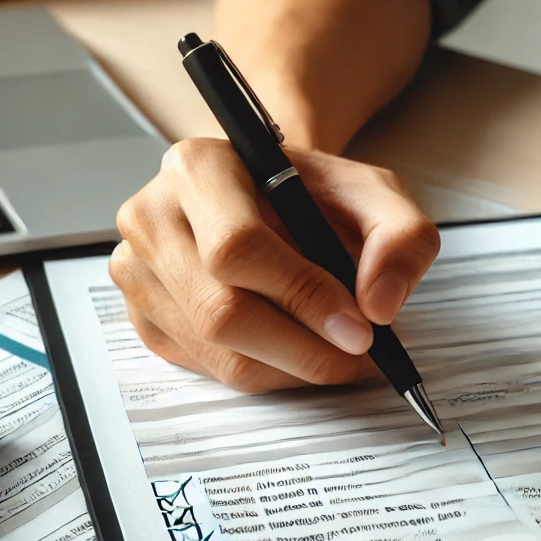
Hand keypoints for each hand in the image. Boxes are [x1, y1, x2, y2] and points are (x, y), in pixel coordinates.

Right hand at [111, 139, 439, 391]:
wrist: (274, 197)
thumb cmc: (315, 194)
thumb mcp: (375, 194)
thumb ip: (400, 236)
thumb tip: (379, 304)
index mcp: (199, 168)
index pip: (236, 247)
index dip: (303, 295)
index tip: (358, 326)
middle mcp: (153, 217)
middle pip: (219, 311)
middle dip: (303, 346)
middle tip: (356, 351)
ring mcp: (140, 272)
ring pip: (218, 352)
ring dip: (292, 366)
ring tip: (336, 349)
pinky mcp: (145, 318)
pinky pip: (210, 369)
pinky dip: (268, 372)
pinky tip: (298, 347)